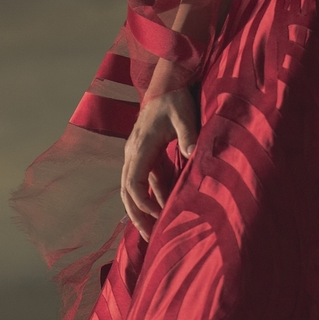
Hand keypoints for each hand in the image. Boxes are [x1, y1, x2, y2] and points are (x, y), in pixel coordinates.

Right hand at [121, 88, 197, 239]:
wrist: (167, 81)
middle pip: (127, 191)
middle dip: (136, 215)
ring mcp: (135, 152)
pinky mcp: (143, 152)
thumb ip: (187, 136)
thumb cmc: (176, 98)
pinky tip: (158, 210)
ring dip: (139, 209)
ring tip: (150, 232)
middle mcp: (133, 152)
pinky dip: (147, 197)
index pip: (133, 182)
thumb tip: (191, 155)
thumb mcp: (185, 116)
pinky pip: (141, 180)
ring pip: (131, 187)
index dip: (143, 202)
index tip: (158, 215)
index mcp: (141, 145)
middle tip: (148, 238)